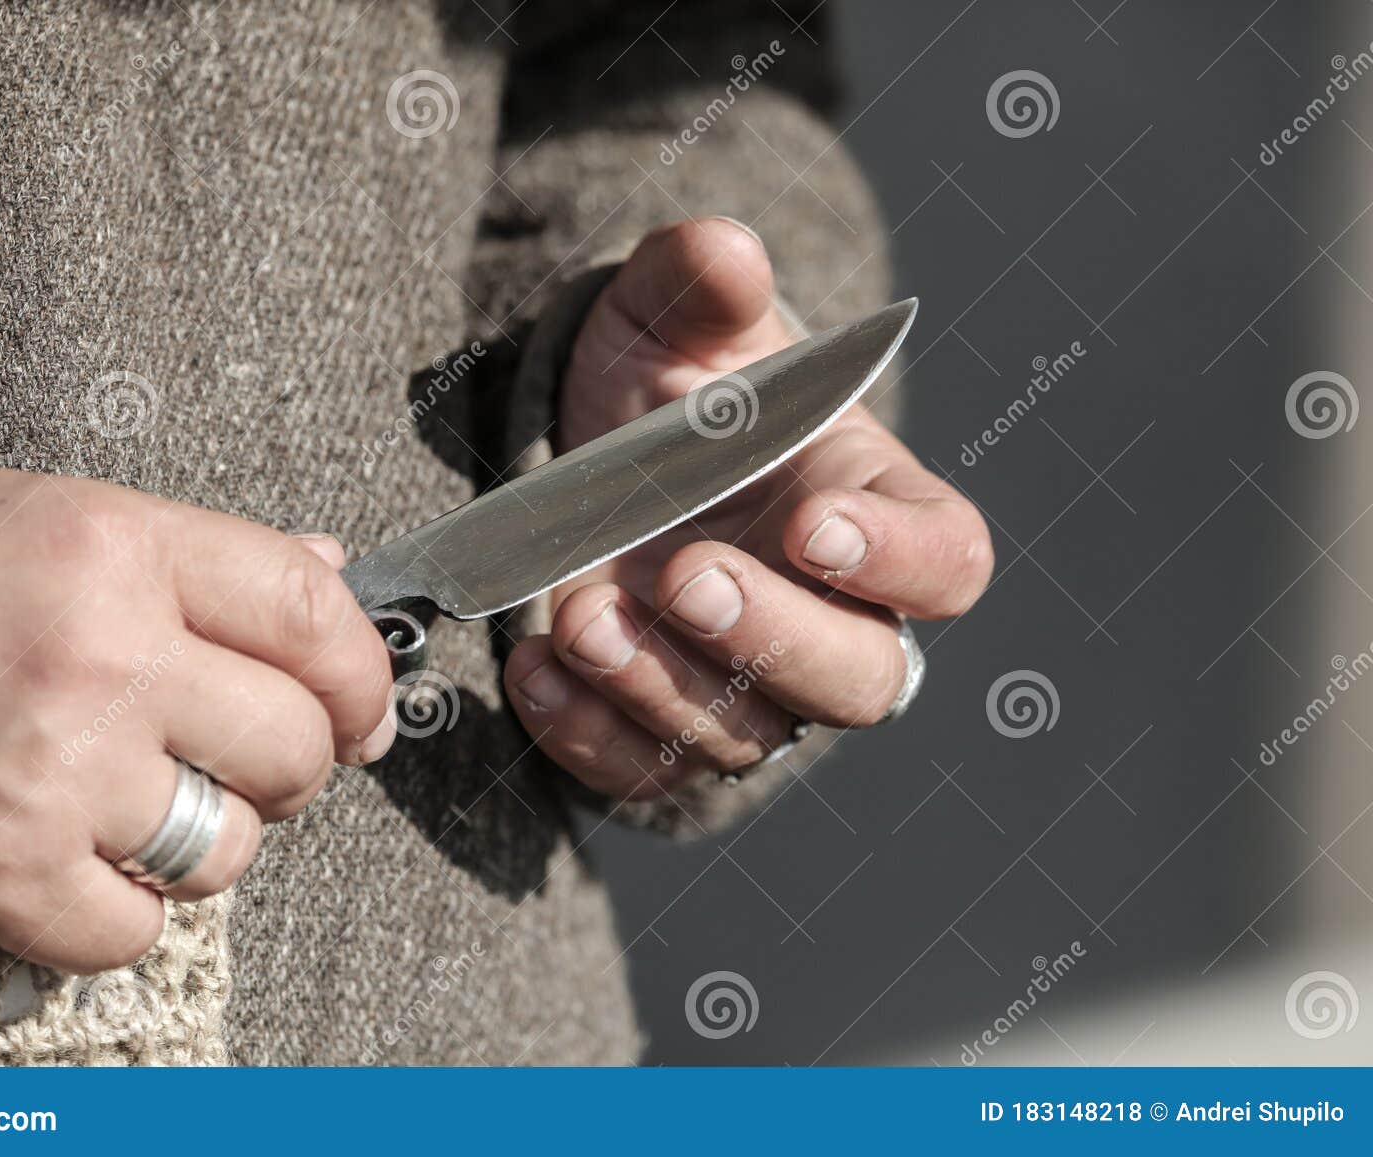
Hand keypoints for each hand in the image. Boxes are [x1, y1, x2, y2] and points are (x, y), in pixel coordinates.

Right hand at [0, 468, 391, 971]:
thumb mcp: (39, 518)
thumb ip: (195, 551)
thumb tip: (327, 568)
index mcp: (119, 549)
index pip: (314, 612)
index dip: (362, 672)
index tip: (361, 708)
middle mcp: (103, 655)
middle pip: (295, 745)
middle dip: (290, 769)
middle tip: (238, 764)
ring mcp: (56, 772)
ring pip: (230, 847)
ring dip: (198, 844)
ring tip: (124, 809)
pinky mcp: (3, 876)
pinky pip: (140, 929)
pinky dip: (115, 914)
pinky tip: (63, 865)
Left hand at [504, 219, 992, 798]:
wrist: (598, 456)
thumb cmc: (676, 384)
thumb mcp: (676, 317)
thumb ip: (700, 283)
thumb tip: (722, 250)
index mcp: (871, 509)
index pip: (944, 560)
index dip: (899, 559)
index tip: (814, 522)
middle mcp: (829, 614)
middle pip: (860, 677)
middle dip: (775, 639)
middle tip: (689, 577)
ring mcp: (747, 687)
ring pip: (745, 736)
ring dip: (662, 687)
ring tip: (581, 615)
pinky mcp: (660, 728)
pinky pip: (642, 768)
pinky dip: (585, 732)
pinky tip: (531, 669)